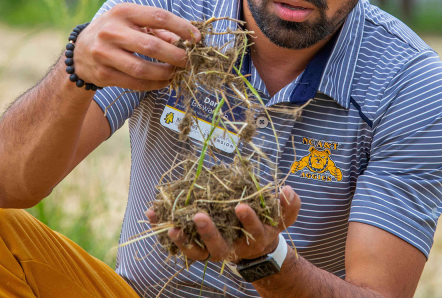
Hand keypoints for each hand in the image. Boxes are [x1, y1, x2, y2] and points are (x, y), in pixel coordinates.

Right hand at [72, 3, 199, 90]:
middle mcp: (111, 31)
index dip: (181, 28)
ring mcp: (104, 53)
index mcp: (123, 12)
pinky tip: (164, 81)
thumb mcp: (132, 22)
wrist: (79, 53)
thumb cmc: (115, 33)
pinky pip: (135, 83)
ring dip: (166, 73)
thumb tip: (187, 40)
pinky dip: (154, 84)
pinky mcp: (103, 74)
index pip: (158, 16)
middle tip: (189, 60)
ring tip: (177, 72)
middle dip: (176, 55)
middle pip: (151, 46)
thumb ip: (159, 29)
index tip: (196, 38)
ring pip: (143, 69)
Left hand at [145, 186, 300, 262]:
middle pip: (219, 245)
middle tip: (200, 215)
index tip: (241, 206)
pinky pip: (180, 243)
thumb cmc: (268, 225)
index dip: (248, 220)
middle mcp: (232, 248)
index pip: (252, 230)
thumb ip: (289, 206)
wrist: (256, 249)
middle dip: (209, 232)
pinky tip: (152, 214)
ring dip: (182, 238)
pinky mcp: (197, 248)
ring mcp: (212, 251)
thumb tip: (287, 190)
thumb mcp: (282, 217)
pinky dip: (164, 230)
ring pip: (196, 250)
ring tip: (170, 224)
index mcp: (255, 238)